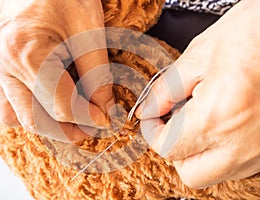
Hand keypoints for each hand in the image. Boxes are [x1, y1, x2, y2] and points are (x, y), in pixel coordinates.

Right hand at [0, 0, 114, 141]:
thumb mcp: (90, 32)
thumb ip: (97, 76)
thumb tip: (104, 110)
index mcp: (25, 50)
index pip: (60, 105)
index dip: (87, 117)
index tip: (106, 119)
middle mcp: (2, 61)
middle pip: (35, 120)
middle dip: (67, 130)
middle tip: (91, 128)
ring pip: (17, 116)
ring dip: (47, 123)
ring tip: (72, 117)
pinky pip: (7, 102)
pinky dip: (30, 109)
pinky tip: (49, 102)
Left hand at [135, 0, 259, 187]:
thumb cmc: (255, 33)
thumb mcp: (200, 55)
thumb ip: (167, 89)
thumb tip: (148, 110)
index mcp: (219, 116)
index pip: (169, 148)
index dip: (152, 133)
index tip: (152, 118)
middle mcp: (243, 143)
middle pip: (191, 173)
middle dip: (174, 150)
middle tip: (173, 123)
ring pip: (215, 172)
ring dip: (198, 152)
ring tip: (200, 118)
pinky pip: (236, 163)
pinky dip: (221, 149)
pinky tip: (221, 122)